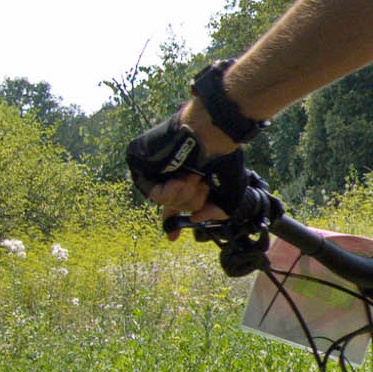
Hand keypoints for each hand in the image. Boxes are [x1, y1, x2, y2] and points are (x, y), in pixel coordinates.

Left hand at [125, 111, 248, 226]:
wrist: (211, 133)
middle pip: (175, 207)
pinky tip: (181, 179)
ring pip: (165, 203)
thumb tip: (194, 219)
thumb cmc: (224, 156)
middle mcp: (170, 174)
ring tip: (193, 176)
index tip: (172, 238)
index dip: (174, 220)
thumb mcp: (230, 192)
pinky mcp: (142, 166)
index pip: (176, 202)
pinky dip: (171, 192)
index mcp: (187, 176)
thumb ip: (218, 211)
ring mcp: (155, 170)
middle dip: (192, 201)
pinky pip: (155, 195)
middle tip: (201, 182)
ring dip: (184, 194)